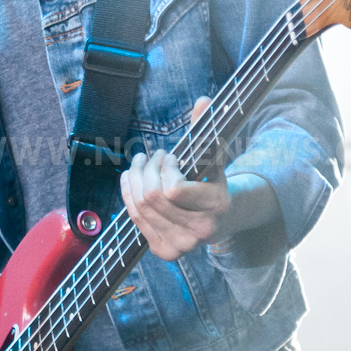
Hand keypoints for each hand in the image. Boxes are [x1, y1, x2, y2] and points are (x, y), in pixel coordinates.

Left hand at [120, 97, 230, 261]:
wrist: (221, 220)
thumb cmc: (213, 182)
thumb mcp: (214, 155)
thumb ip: (207, 129)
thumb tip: (202, 100)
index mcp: (216, 207)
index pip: (174, 190)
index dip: (166, 169)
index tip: (172, 158)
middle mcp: (199, 232)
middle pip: (152, 197)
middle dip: (148, 169)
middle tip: (152, 156)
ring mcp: (180, 245)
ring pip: (140, 206)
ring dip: (136, 178)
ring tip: (141, 163)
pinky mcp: (163, 250)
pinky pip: (135, 218)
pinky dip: (128, 194)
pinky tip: (131, 177)